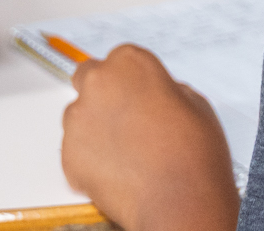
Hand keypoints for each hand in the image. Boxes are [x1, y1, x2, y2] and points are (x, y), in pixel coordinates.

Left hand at [60, 46, 239, 230]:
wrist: (179, 202)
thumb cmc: (192, 156)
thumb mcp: (196, 105)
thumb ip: (169, 91)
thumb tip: (159, 96)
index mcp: (129, 63)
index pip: (119, 61)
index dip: (131, 82)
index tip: (139, 97)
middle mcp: (98, 83)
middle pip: (89, 79)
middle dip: (104, 97)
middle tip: (128, 122)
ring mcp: (78, 118)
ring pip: (80, 117)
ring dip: (96, 128)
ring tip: (127, 154)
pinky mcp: (68, 154)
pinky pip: (75, 151)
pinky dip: (91, 160)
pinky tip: (118, 172)